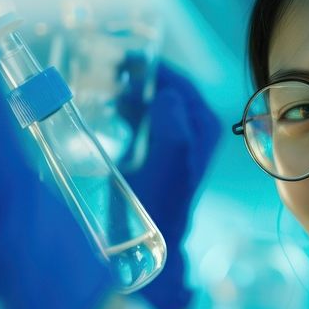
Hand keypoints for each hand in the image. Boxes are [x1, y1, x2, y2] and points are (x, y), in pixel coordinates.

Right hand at [120, 64, 222, 308]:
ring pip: (156, 105)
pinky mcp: (156, 160)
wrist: (147, 250)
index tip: (127, 59)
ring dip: (134, 93)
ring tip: (109, 85)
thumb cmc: (158, 207)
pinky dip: (129, 112)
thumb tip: (166, 94)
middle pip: (168, 92)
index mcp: (200, 132)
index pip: (182, 86)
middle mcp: (193, 136)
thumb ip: (172, 126)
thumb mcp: (168, 162)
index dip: (157, 70)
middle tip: (113, 68)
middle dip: (142, 78)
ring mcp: (175, 148)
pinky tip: (111, 111)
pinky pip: (146, 122)